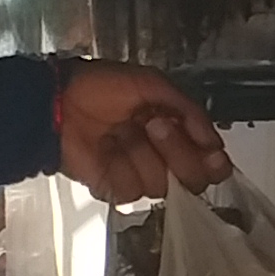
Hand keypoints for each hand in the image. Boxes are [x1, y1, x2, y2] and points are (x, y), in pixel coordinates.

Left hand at [52, 63, 229, 202]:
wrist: (59, 102)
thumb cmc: (102, 86)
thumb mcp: (152, 84)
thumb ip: (190, 110)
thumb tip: (214, 144)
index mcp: (177, 131)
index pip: (210, 159)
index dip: (214, 161)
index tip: (211, 153)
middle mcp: (163, 157)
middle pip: (193, 178)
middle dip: (177, 151)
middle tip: (153, 125)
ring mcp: (139, 175)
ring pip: (162, 185)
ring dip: (142, 155)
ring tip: (120, 132)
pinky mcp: (115, 189)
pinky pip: (132, 191)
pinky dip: (120, 169)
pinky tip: (107, 150)